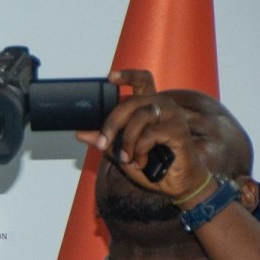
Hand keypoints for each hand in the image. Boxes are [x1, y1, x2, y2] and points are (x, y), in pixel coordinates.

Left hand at [80, 69, 211, 200]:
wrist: (174, 183)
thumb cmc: (150, 165)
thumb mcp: (120, 152)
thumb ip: (104, 140)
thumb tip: (80, 133)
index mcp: (149, 106)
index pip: (142, 81)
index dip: (127, 76)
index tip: (110, 77)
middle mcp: (162, 105)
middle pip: (130, 102)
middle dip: (111, 124)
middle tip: (102, 143)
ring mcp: (173, 115)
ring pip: (140, 116)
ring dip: (127, 141)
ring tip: (127, 158)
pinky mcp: (178, 128)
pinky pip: (150, 134)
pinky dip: (140, 150)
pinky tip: (142, 161)